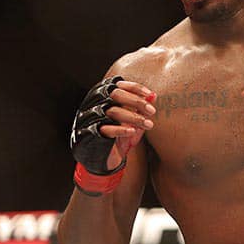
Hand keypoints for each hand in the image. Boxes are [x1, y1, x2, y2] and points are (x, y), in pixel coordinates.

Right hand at [70, 77, 155, 194]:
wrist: (103, 158)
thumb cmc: (119, 134)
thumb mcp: (133, 120)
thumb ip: (141, 108)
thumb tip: (154, 95)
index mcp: (104, 95)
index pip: (119, 85)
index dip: (135, 88)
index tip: (150, 95)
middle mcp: (95, 103)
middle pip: (115, 94)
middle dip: (136, 101)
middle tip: (152, 111)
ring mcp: (91, 117)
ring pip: (112, 111)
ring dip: (134, 117)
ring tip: (148, 124)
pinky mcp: (90, 132)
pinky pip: (106, 128)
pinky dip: (121, 129)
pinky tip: (133, 132)